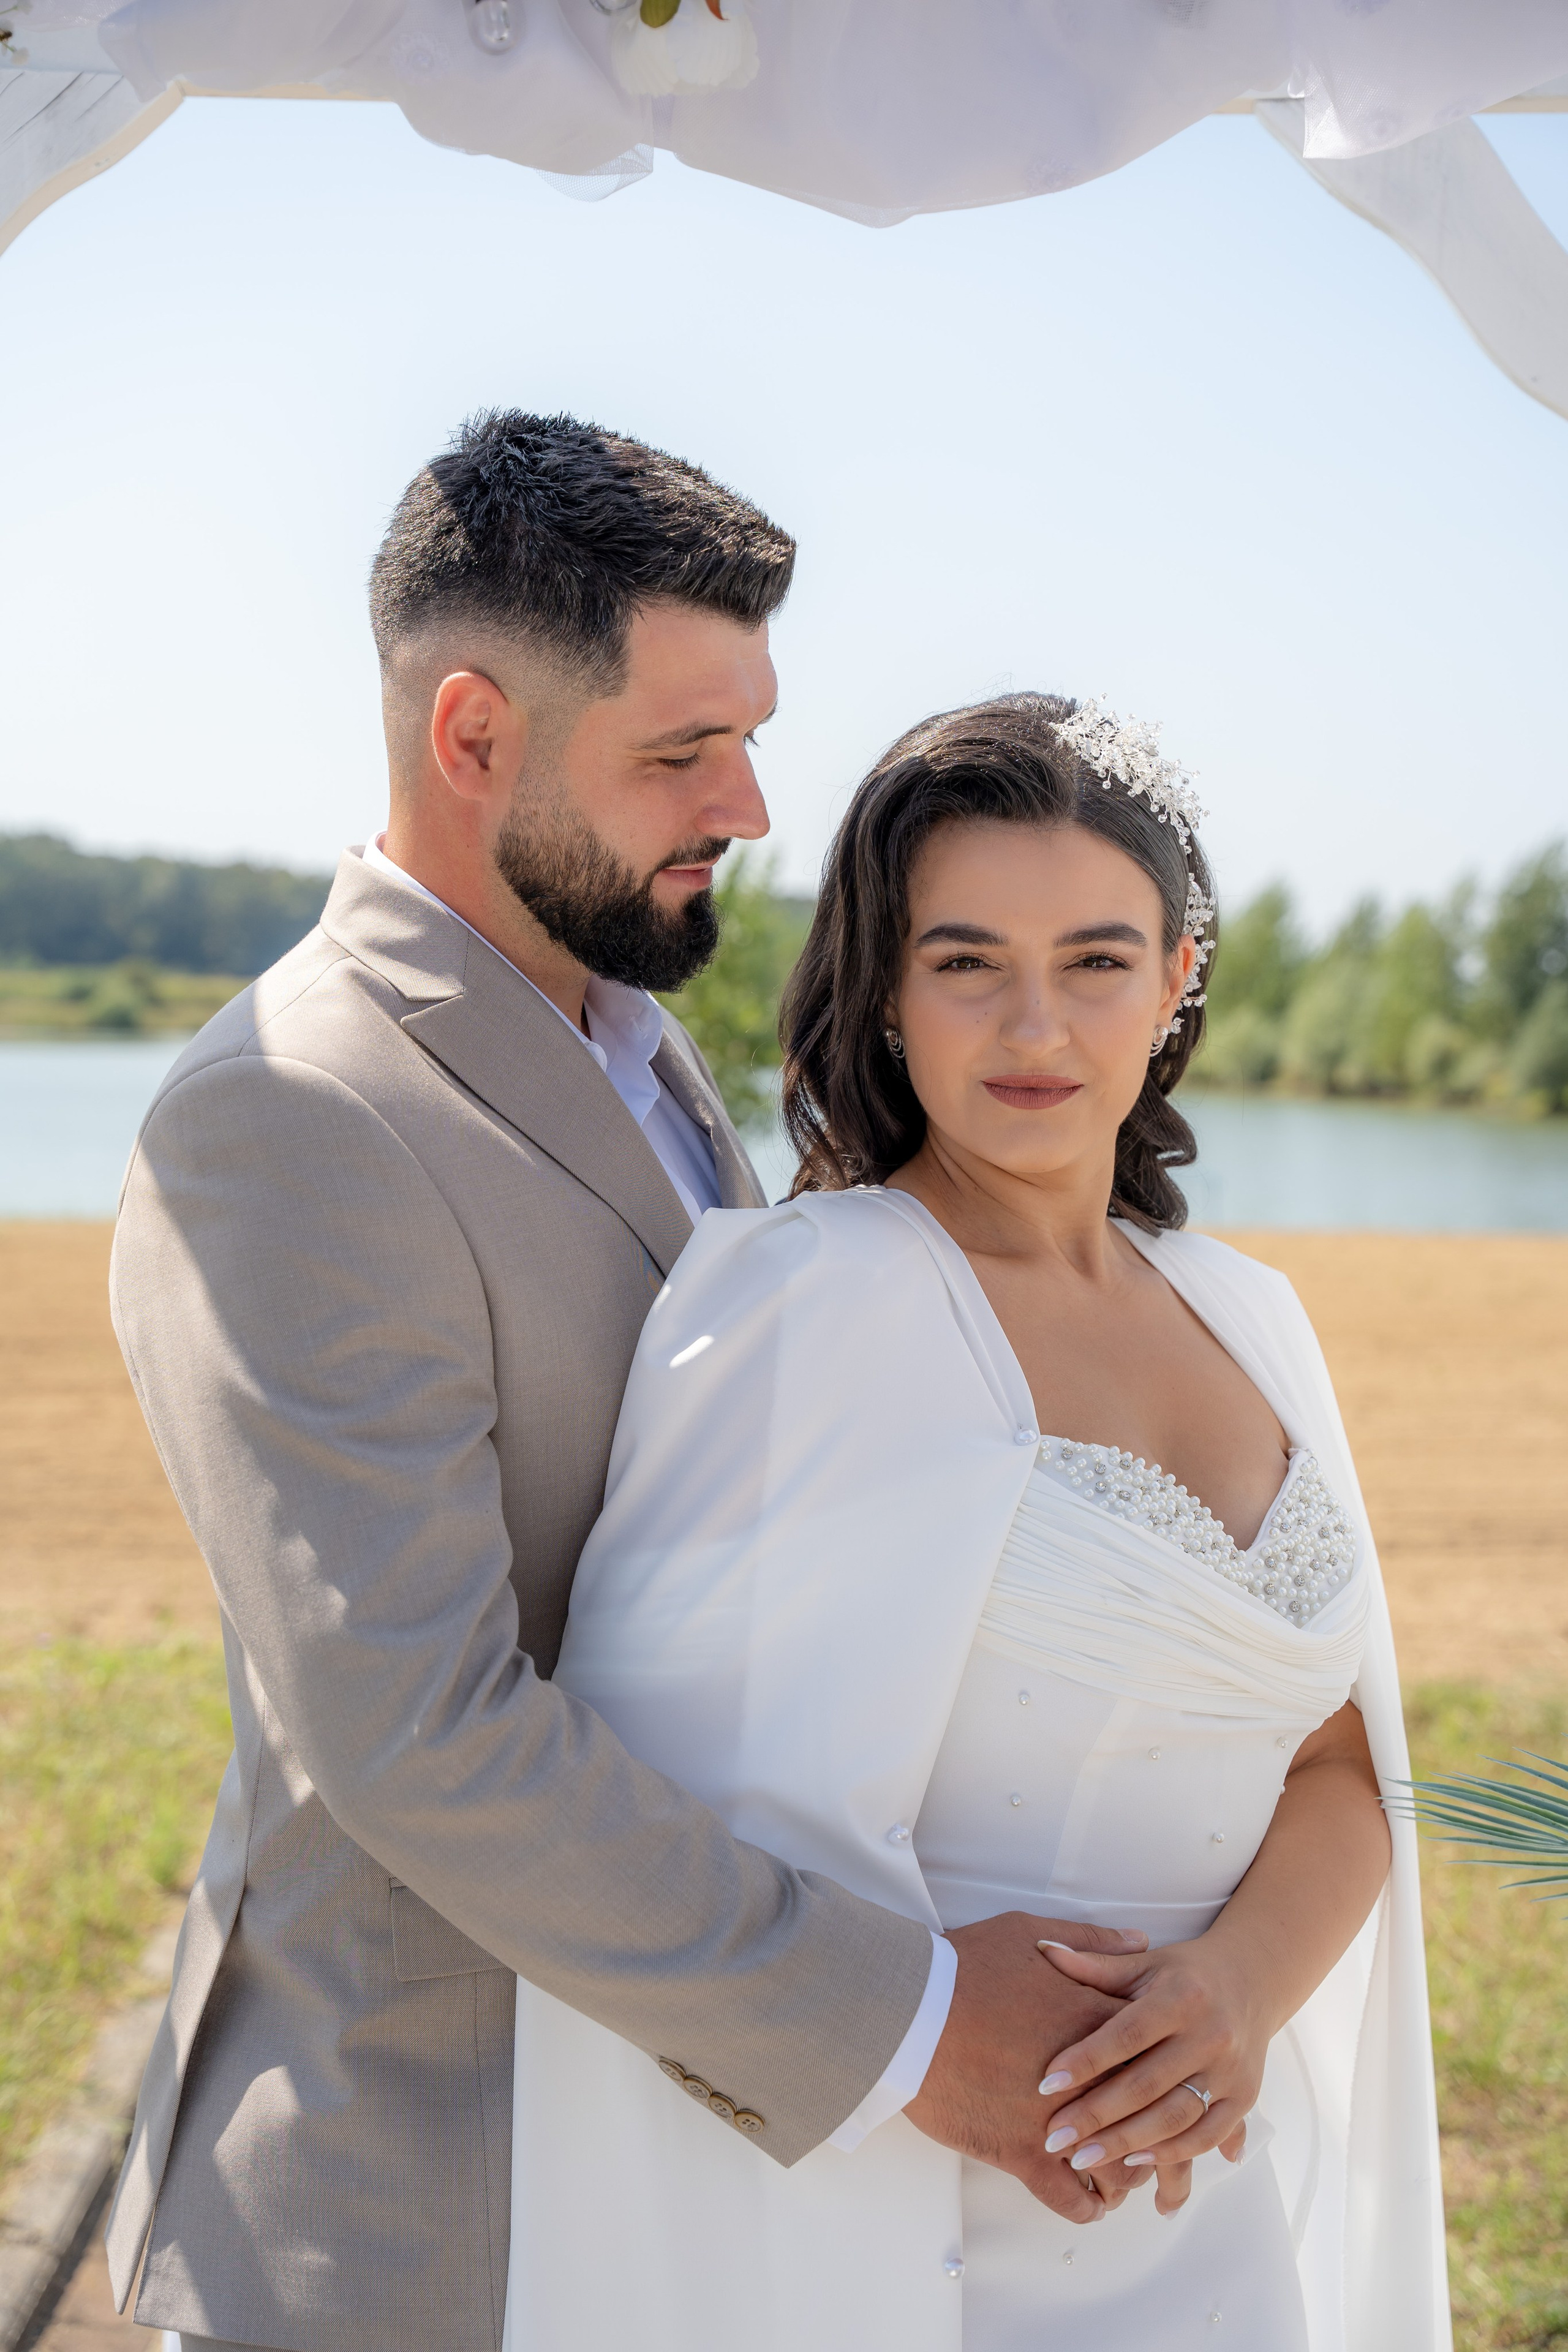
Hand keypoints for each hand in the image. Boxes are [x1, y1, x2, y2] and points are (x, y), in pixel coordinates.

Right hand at [903, 1913, 1149, 2222]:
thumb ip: (1093, 1943)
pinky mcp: (1025, 2156)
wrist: (909, 2010)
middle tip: (1154, 2132)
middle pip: (1153, 2117)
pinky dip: (1087, 2205)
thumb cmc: (964, 1967)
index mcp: (1099, 2025)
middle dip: (1158, 2128)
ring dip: (1127, 2171)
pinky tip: (1091, 2203)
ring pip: (1120, 2166)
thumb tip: (1137, 1939)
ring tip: (1123, 2171)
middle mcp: (1093, 2080)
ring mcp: (1061, 2124)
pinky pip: (1072, 2199)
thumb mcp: (1030, 1935)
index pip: (1160, 2055)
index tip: (1163, 2074)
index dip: (1167, 2069)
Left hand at [1033, 1937, 1259, 2214]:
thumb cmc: (1183, 1973)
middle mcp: (1209, 2035)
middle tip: (1053, 2139)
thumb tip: (1042, 1949)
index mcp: (1180, 1996)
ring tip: (1084, 2159)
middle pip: (1147, 2084)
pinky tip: (1135, 2162)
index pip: (1127, 2034)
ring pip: (1176, 2116)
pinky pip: (1208, 2134)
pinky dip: (1172, 2152)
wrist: (1252, 1979)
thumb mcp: (1143, 1963)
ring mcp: (1230, 2070)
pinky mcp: (1244, 2097)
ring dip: (1128, 2142)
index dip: (1085, 2060)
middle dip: (1096, 2116)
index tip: (1044, 2084)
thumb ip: (1094, 1965)